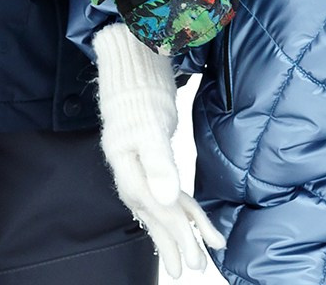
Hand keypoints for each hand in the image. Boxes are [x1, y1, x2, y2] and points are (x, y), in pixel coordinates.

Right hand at [95, 22, 223, 274]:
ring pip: (162, 206)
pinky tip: (190, 222)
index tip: (194, 255)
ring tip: (196, 257)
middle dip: (177, 242)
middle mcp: (133, 172)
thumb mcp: (149, 126)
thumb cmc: (138, 90)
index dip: (176, 233)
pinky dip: (181, 207)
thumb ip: (157, 162)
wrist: (129, 62)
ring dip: (180, 231)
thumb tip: (168, 199)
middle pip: (157, 214)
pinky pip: (166, 190)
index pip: (156, 209)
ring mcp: (141, 167)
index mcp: (129, 168)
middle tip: (195, 268)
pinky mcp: (151, 159)